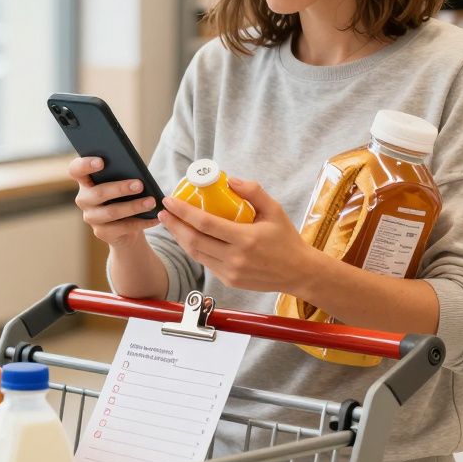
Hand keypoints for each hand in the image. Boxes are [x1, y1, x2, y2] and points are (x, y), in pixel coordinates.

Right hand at [67, 156, 158, 248]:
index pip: (76, 170)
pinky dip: (142, 222)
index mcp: (85, 181)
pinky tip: (155, 217)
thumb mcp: (122, 182)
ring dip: (134, 207)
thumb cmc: (124, 195)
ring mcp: (91, 217)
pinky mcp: (101, 233)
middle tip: (140, 185)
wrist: (125, 227)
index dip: (85, 165)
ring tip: (151, 202)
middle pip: (98, 193)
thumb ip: (123, 174)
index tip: (101, 161)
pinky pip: (122, 228)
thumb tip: (138, 173)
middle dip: (120, 188)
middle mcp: (84, 199)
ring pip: (111, 212)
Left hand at [158, 177, 320, 292]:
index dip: (183, 212)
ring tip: (170, 223)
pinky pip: (205, 263)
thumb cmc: (287, 239)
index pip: (205, 223)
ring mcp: (230, 272)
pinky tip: (187, 237)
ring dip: (179, 238)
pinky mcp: (229, 281)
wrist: (299, 272)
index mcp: (245, 239)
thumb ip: (254, 191)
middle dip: (174, 225)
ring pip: (196, 254)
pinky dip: (193, 249)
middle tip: (163, 212)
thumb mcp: (275, 210)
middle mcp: (235, 258)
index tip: (169, 201)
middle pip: (194, 240)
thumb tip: (230, 180)